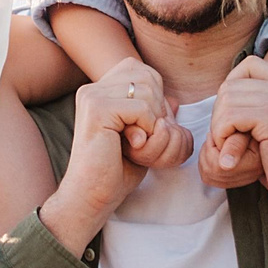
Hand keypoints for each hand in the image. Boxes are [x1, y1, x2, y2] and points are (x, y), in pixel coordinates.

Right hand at [40, 66, 173, 252]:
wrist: (92, 195)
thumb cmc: (116, 170)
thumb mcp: (143, 139)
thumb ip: (154, 116)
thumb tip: (175, 101)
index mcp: (100, 89)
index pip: (144, 72)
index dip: (157, 99)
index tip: (146, 129)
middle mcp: (93, 88)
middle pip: (149, 77)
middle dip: (158, 110)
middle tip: (146, 138)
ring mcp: (92, 97)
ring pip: (147, 91)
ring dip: (154, 123)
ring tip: (138, 144)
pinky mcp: (96, 110)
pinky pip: (141, 108)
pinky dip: (147, 129)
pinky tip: (134, 146)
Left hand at [202, 58, 267, 206]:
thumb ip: (258, 103)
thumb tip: (225, 88)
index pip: (250, 63)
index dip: (231, 85)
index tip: (232, 114)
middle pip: (231, 85)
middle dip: (220, 114)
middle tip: (227, 138)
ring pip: (226, 101)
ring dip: (219, 127)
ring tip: (231, 147)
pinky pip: (229, 118)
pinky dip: (222, 136)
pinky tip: (232, 153)